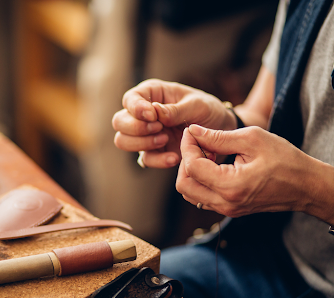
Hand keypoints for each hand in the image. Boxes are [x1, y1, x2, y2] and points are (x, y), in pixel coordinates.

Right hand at [112, 79, 235, 167]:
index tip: (152, 115)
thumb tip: (155, 112)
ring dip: (142, 143)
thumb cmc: (207, 110)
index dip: (136, 108)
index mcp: (151, 94)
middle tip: (159, 128)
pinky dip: (158, 160)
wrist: (220, 132)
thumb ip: (176, 109)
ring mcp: (145, 135)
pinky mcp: (153, 152)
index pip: (129, 99)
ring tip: (165, 140)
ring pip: (123, 141)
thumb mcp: (197, 105)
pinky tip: (175, 157)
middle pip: (119, 122)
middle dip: (136, 127)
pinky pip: (144, 159)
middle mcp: (142, 115)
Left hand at [177, 124, 315, 217]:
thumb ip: (218, 137)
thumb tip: (193, 131)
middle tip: (199, 143)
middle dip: (185, 160)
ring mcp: (226, 209)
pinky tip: (214, 163)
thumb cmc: (284, 160)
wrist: (305, 186)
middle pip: (183, 185)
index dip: (187, 146)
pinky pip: (201, 196)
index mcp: (230, 186)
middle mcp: (225, 203)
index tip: (192, 131)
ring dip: (191, 171)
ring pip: (190, 192)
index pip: (192, 167)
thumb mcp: (252, 139)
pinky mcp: (228, 209)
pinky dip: (200, 179)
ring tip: (208, 153)